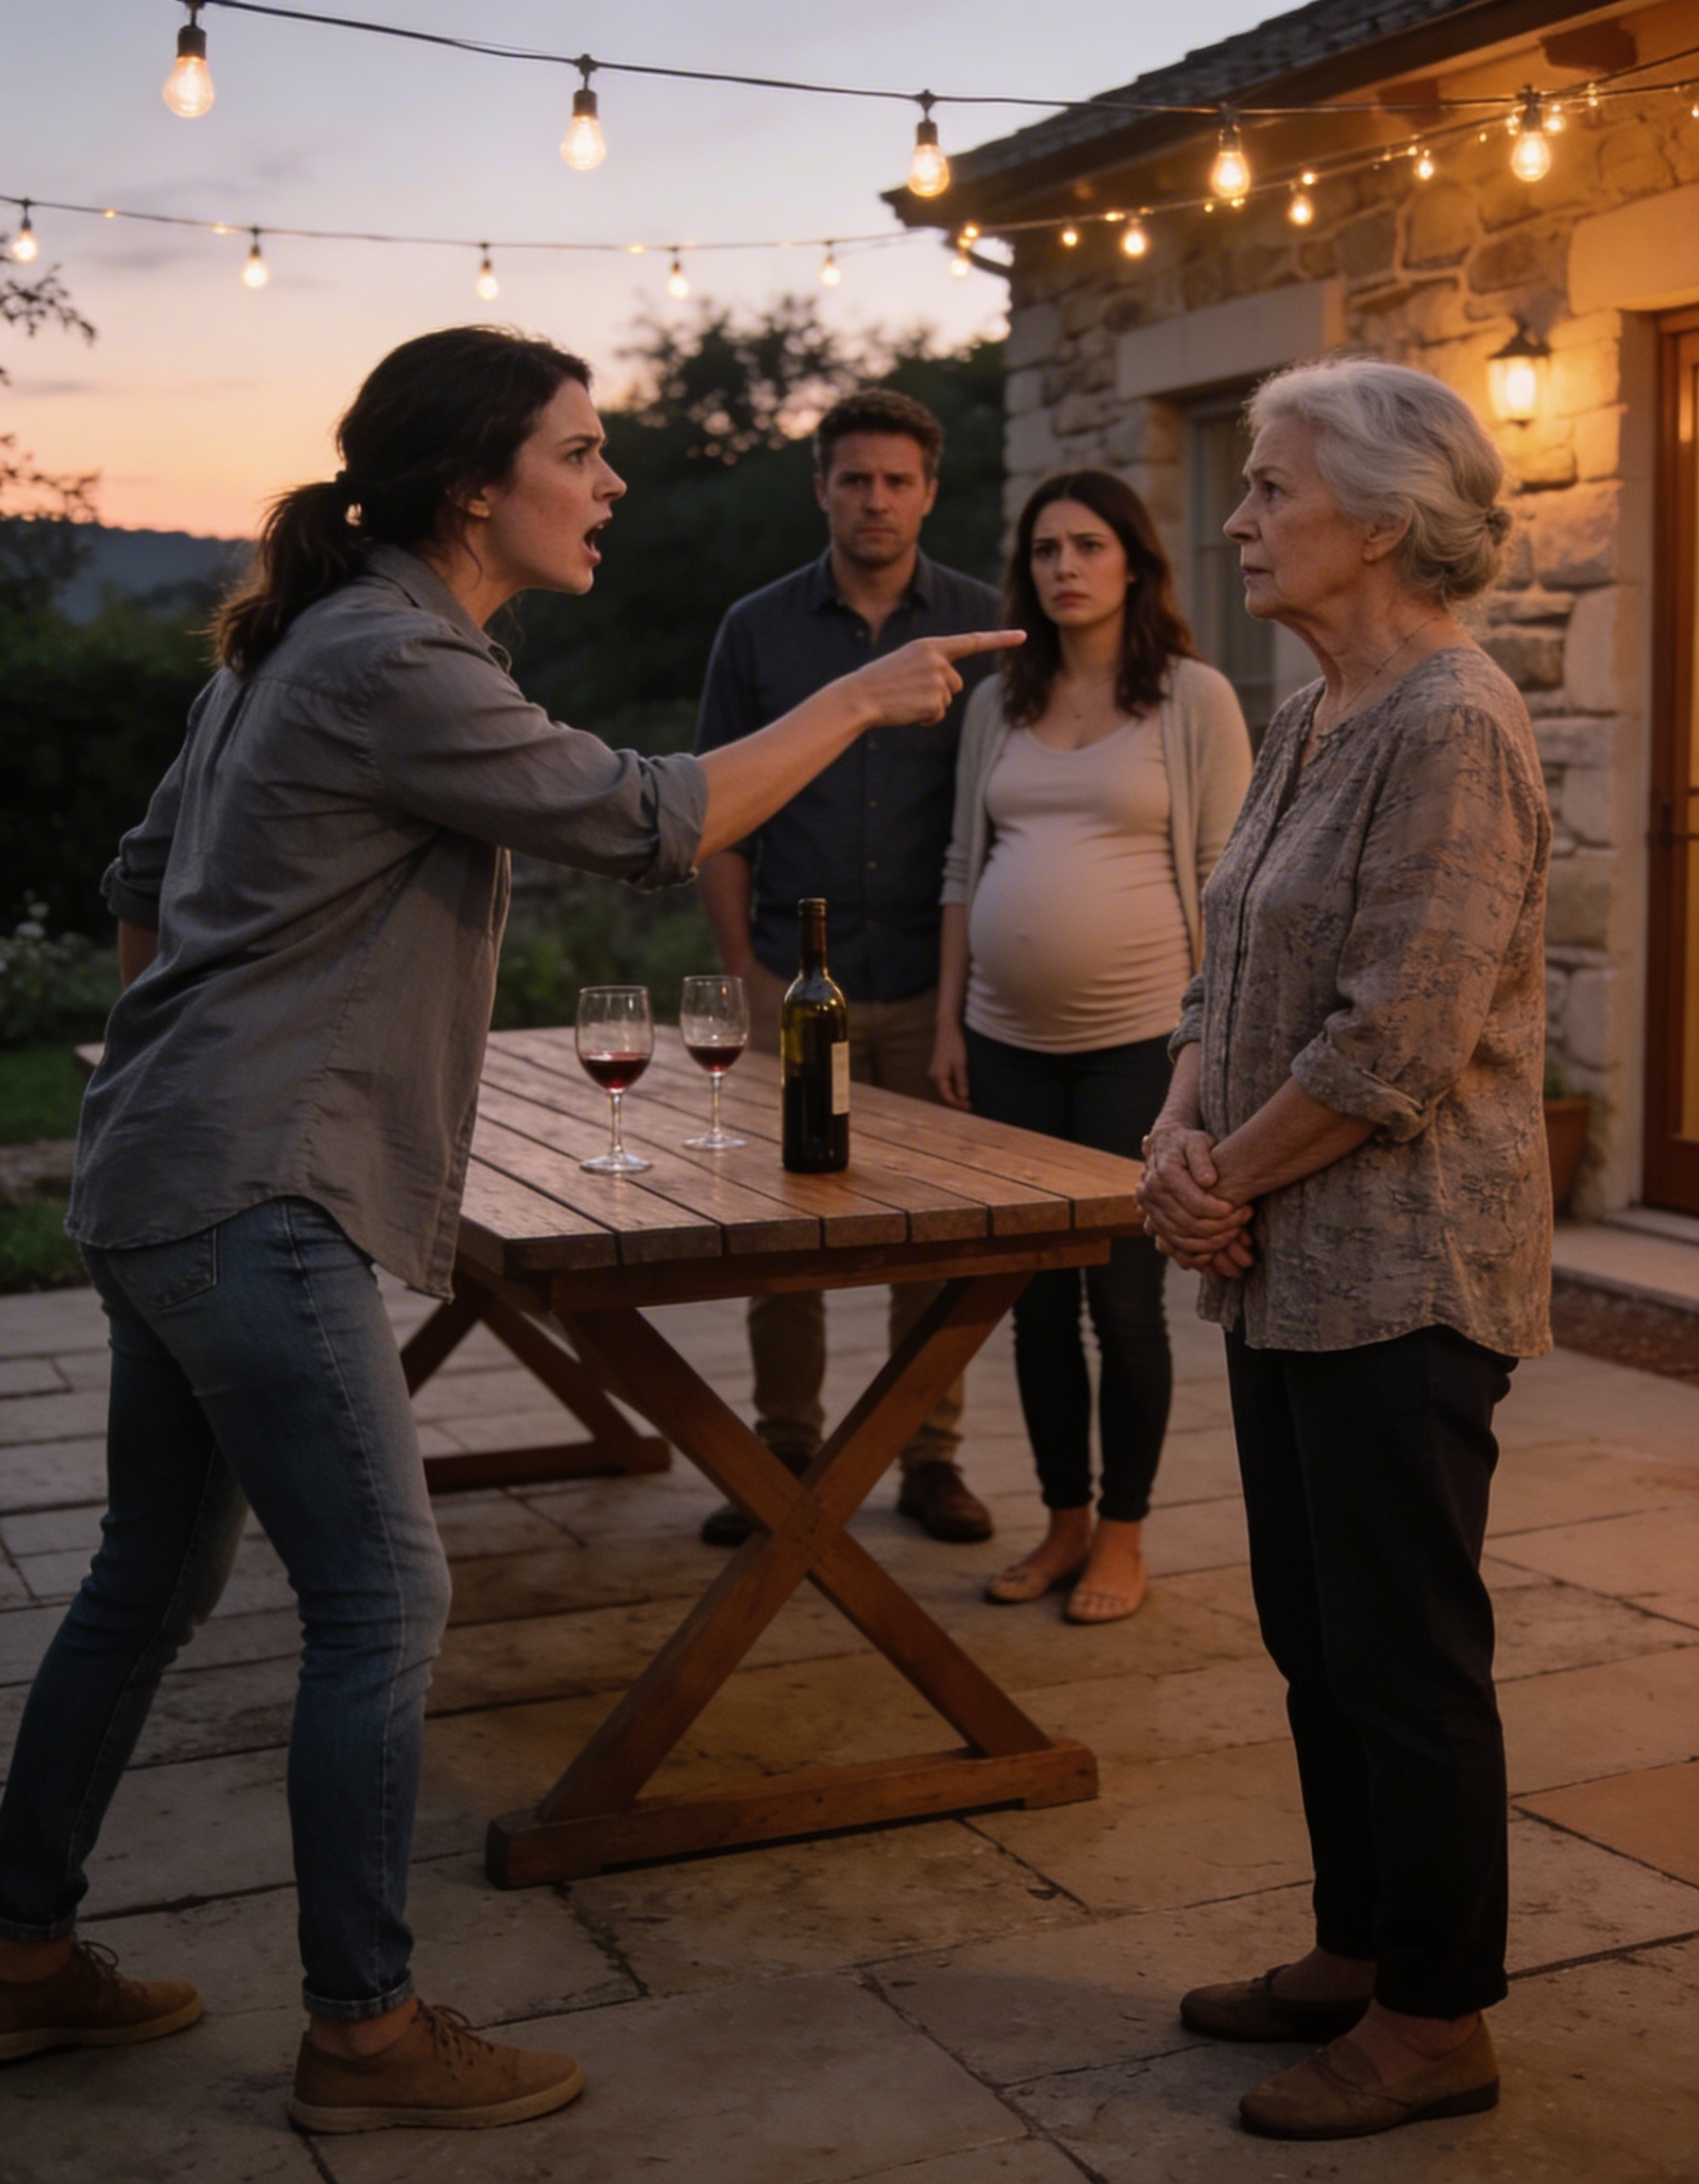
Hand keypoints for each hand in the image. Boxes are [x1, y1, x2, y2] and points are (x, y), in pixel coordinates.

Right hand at [850, 629, 1024, 728]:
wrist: (859, 697)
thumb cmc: (880, 681)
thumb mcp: (906, 661)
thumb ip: (932, 664)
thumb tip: (950, 686)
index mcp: (930, 645)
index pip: (971, 641)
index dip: (999, 640)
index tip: (1023, 636)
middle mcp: (937, 659)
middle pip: (956, 683)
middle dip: (939, 692)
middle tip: (910, 692)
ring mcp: (936, 680)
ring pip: (947, 700)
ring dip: (930, 706)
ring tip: (905, 700)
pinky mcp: (934, 700)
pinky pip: (938, 715)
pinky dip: (925, 719)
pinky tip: (907, 711)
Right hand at [929, 1021, 971, 1110]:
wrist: (947, 1030)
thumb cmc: (954, 1045)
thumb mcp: (960, 1063)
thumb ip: (961, 1080)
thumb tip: (964, 1097)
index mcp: (939, 1076)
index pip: (947, 1096)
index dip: (958, 1104)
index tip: (969, 1108)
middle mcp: (934, 1077)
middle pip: (944, 1095)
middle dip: (956, 1102)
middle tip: (969, 1107)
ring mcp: (935, 1073)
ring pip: (944, 1090)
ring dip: (954, 1097)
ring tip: (966, 1102)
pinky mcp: (938, 1070)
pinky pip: (944, 1085)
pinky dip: (952, 1090)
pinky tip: (960, 1091)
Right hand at [1136, 1123, 1254, 1263]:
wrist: (1165, 1146)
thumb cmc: (1187, 1142)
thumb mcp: (1198, 1141)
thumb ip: (1202, 1157)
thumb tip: (1208, 1180)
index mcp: (1164, 1174)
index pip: (1194, 1203)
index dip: (1220, 1211)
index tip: (1241, 1209)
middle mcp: (1150, 1194)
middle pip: (1188, 1224)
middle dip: (1220, 1228)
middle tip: (1243, 1221)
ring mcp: (1149, 1210)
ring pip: (1180, 1238)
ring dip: (1211, 1242)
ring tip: (1234, 1233)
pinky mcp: (1152, 1221)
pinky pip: (1171, 1246)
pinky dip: (1193, 1253)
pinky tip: (1214, 1251)